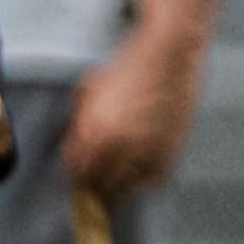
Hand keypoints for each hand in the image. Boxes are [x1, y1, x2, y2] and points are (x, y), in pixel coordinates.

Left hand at [63, 24, 206, 198]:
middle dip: (94, 187)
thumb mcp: (89, 90)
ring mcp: (148, 151)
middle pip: (100, 187)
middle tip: (92, 186)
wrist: (169, 54)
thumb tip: (73, 150)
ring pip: (126, 189)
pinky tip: (136, 174)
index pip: (77, 173)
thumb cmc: (127, 67)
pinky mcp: (170, 151)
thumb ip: (78, 123)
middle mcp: (121, 146)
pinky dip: (142, 181)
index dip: (74, 177)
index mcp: (95, 131)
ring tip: (113, 183)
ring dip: (117, 188)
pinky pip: (151, 181)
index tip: (75, 179)